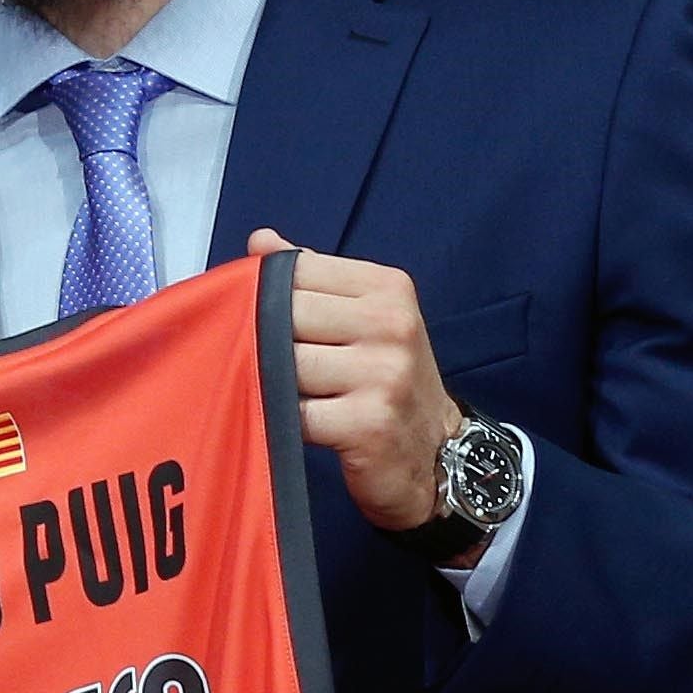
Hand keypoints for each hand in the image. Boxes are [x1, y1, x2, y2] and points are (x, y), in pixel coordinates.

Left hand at [247, 232, 466, 552]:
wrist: (433, 453)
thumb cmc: (383, 379)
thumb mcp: (360, 317)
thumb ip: (309, 278)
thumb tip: (259, 239)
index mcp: (387, 288)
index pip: (296, 271)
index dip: (264, 297)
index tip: (259, 321)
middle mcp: (391, 324)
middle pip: (284, 316)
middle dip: (260, 342)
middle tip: (260, 364)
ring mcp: (383, 374)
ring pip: (283, 364)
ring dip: (266, 383)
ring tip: (275, 394)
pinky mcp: (368, 423)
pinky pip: (293, 413)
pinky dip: (279, 420)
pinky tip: (290, 424)